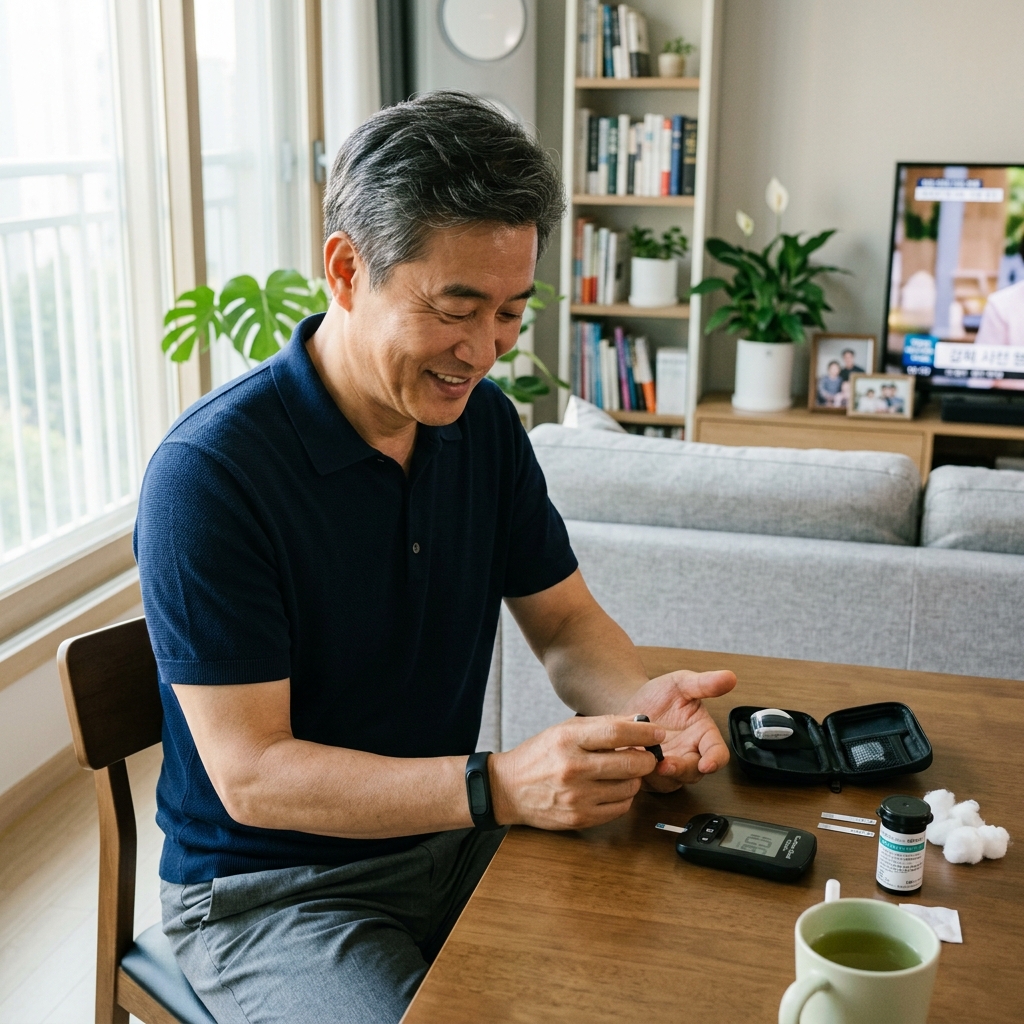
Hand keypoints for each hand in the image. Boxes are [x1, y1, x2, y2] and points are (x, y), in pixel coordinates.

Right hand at [489, 716, 664, 829]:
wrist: (508, 789)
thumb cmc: (539, 756)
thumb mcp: (563, 730)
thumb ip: (600, 725)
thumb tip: (639, 721)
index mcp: (567, 739)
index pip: (617, 732)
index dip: (644, 732)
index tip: (658, 732)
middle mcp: (572, 768)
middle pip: (630, 762)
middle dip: (646, 758)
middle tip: (646, 755)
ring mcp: (577, 796)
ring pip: (629, 787)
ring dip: (634, 779)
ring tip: (622, 772)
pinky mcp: (580, 818)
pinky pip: (620, 808)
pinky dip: (623, 797)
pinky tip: (612, 788)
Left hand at [620, 669, 736, 791]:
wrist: (631, 703)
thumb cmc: (660, 696)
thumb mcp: (680, 684)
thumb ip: (704, 683)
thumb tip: (729, 677)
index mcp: (703, 735)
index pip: (718, 753)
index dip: (715, 760)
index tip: (708, 763)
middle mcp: (688, 754)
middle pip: (694, 772)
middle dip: (681, 770)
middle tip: (665, 764)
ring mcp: (669, 767)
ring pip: (670, 781)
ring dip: (658, 775)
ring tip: (644, 759)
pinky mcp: (649, 774)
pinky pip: (647, 782)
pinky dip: (639, 774)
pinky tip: (629, 759)